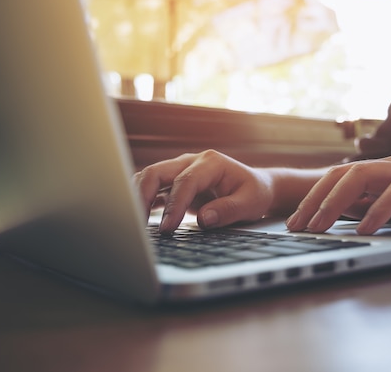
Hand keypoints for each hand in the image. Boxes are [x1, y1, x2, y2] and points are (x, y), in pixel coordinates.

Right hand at [133, 150, 273, 231]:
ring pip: (148, 178)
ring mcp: (179, 171)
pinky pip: (151, 189)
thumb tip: (204, 219)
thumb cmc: (254, 193)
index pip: (184, 181)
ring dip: (137, 198)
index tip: (168, 228)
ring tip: (135, 223)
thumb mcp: (251, 203)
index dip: (174, 205)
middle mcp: (190, 162)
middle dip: (142, 196)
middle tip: (139, 224)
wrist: (255, 187)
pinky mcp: (173, 184)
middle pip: (156, 172)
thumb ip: (228, 210)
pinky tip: (139, 220)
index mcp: (210, 162)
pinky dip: (141, 202)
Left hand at [286, 154, 390, 233]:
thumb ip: (373, 207)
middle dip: (315, 200)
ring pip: (364, 176)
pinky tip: (365, 229)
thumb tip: (338, 215)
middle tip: (298, 228)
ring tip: (320, 228)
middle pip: (342, 174)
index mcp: (384, 171)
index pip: (338, 178)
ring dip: (336, 202)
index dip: (313, 198)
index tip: (295, 224)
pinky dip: (379, 208)